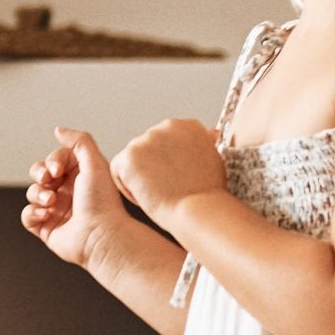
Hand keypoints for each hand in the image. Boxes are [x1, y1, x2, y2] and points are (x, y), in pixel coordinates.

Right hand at [24, 126, 125, 264]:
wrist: (101, 237)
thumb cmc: (102, 203)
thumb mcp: (95, 163)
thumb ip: (79, 141)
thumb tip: (59, 130)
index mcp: (79, 177)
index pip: (55, 159)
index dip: (52, 161)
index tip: (57, 170)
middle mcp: (67, 192)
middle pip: (39, 173)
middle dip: (39, 173)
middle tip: (48, 180)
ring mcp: (56, 210)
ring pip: (32, 193)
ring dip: (38, 194)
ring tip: (51, 201)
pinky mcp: (46, 228)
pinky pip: (27, 216)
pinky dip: (32, 213)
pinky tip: (46, 214)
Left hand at [113, 114, 225, 229]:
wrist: (198, 209)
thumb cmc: (208, 193)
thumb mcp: (215, 159)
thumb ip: (204, 143)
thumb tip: (209, 131)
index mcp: (188, 125)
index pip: (167, 139)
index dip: (170, 162)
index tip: (181, 178)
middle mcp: (166, 126)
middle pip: (148, 148)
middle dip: (153, 167)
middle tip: (169, 188)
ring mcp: (145, 139)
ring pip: (132, 159)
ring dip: (140, 177)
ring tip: (161, 193)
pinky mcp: (129, 155)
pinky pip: (119, 171)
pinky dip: (128, 187)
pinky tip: (148, 196)